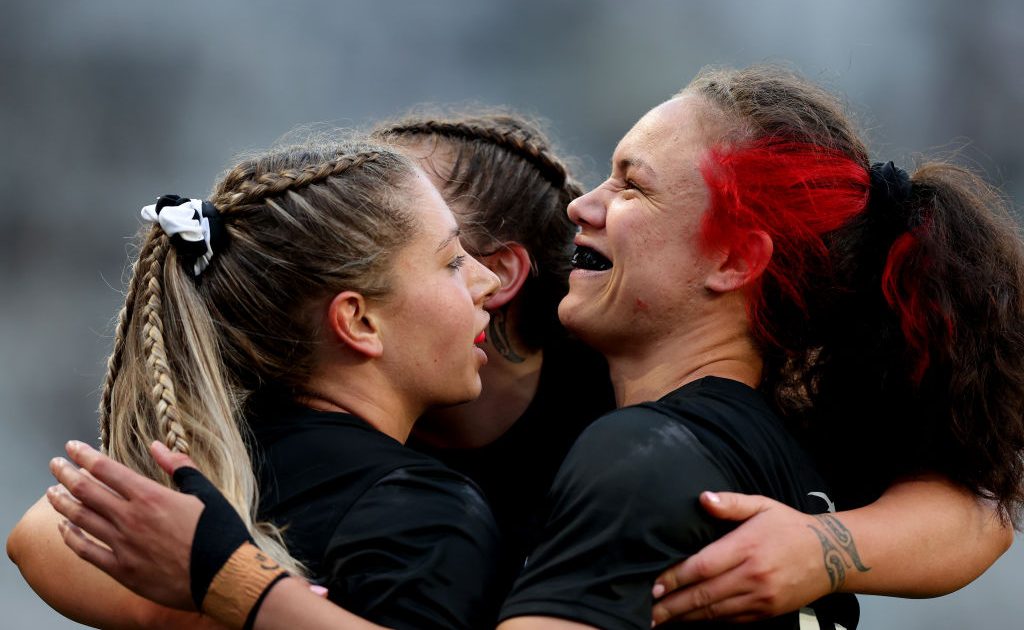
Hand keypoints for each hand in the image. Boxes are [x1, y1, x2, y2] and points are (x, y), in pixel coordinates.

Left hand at [46, 440, 202, 610]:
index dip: (85, 456)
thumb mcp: (205, 491)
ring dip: (62, 502)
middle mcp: (131, 518)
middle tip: (55, 464)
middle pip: (87, 491)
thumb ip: (179, 466)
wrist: (223, 577)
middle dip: (67, 474)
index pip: (107, 470)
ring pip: (81, 519)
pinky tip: (64, 528)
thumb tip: (158, 446)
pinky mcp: (122, 570)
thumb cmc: (218, 532)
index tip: (71, 447)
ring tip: (51, 491)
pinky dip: (71, 537)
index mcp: (151, 496)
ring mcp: (123, 545)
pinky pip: (86, 551)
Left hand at [651, 491, 830, 624]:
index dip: (675, 578)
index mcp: (747, 547)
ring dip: (684, 618)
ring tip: (660, 619)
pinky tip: (689, 620)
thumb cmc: (790, 527)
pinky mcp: (767, 613)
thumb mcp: (762, 505)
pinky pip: (730, 620)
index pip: (702, 566)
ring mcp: (760, 598)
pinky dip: (707, 622)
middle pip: (704, 595)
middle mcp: (753, 576)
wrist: (832, 557)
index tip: (653, 584)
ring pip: (715, 613)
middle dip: (671, 605)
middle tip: (646, 610)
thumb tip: (702, 499)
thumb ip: (730, 503)